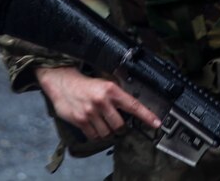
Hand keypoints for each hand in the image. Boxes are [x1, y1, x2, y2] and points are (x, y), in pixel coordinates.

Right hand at [36, 66, 159, 140]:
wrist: (62, 82)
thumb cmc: (85, 84)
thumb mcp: (104, 83)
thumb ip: (117, 95)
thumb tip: (133, 108)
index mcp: (111, 90)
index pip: (133, 105)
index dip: (146, 116)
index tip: (157, 123)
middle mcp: (102, 101)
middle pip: (120, 125)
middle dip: (119, 126)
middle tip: (114, 121)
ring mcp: (91, 112)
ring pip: (107, 133)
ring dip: (107, 131)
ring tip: (102, 121)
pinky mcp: (80, 120)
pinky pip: (94, 136)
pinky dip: (96, 134)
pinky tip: (93, 125)